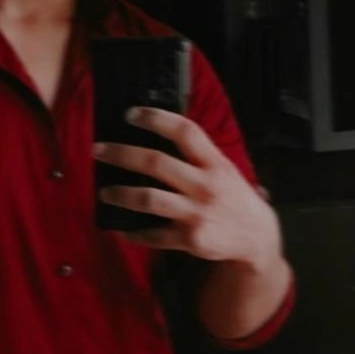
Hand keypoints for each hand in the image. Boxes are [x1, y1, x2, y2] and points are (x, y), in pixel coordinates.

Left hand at [93, 106, 280, 270]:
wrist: (257, 238)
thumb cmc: (232, 196)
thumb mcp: (223, 169)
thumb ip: (196, 155)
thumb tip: (153, 136)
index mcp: (214, 163)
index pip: (185, 132)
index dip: (157, 119)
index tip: (130, 114)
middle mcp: (205, 185)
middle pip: (156, 163)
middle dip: (121, 154)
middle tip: (97, 150)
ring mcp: (197, 213)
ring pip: (149, 199)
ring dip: (121, 194)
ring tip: (103, 192)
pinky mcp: (191, 239)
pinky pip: (154, 235)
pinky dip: (135, 234)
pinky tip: (122, 230)